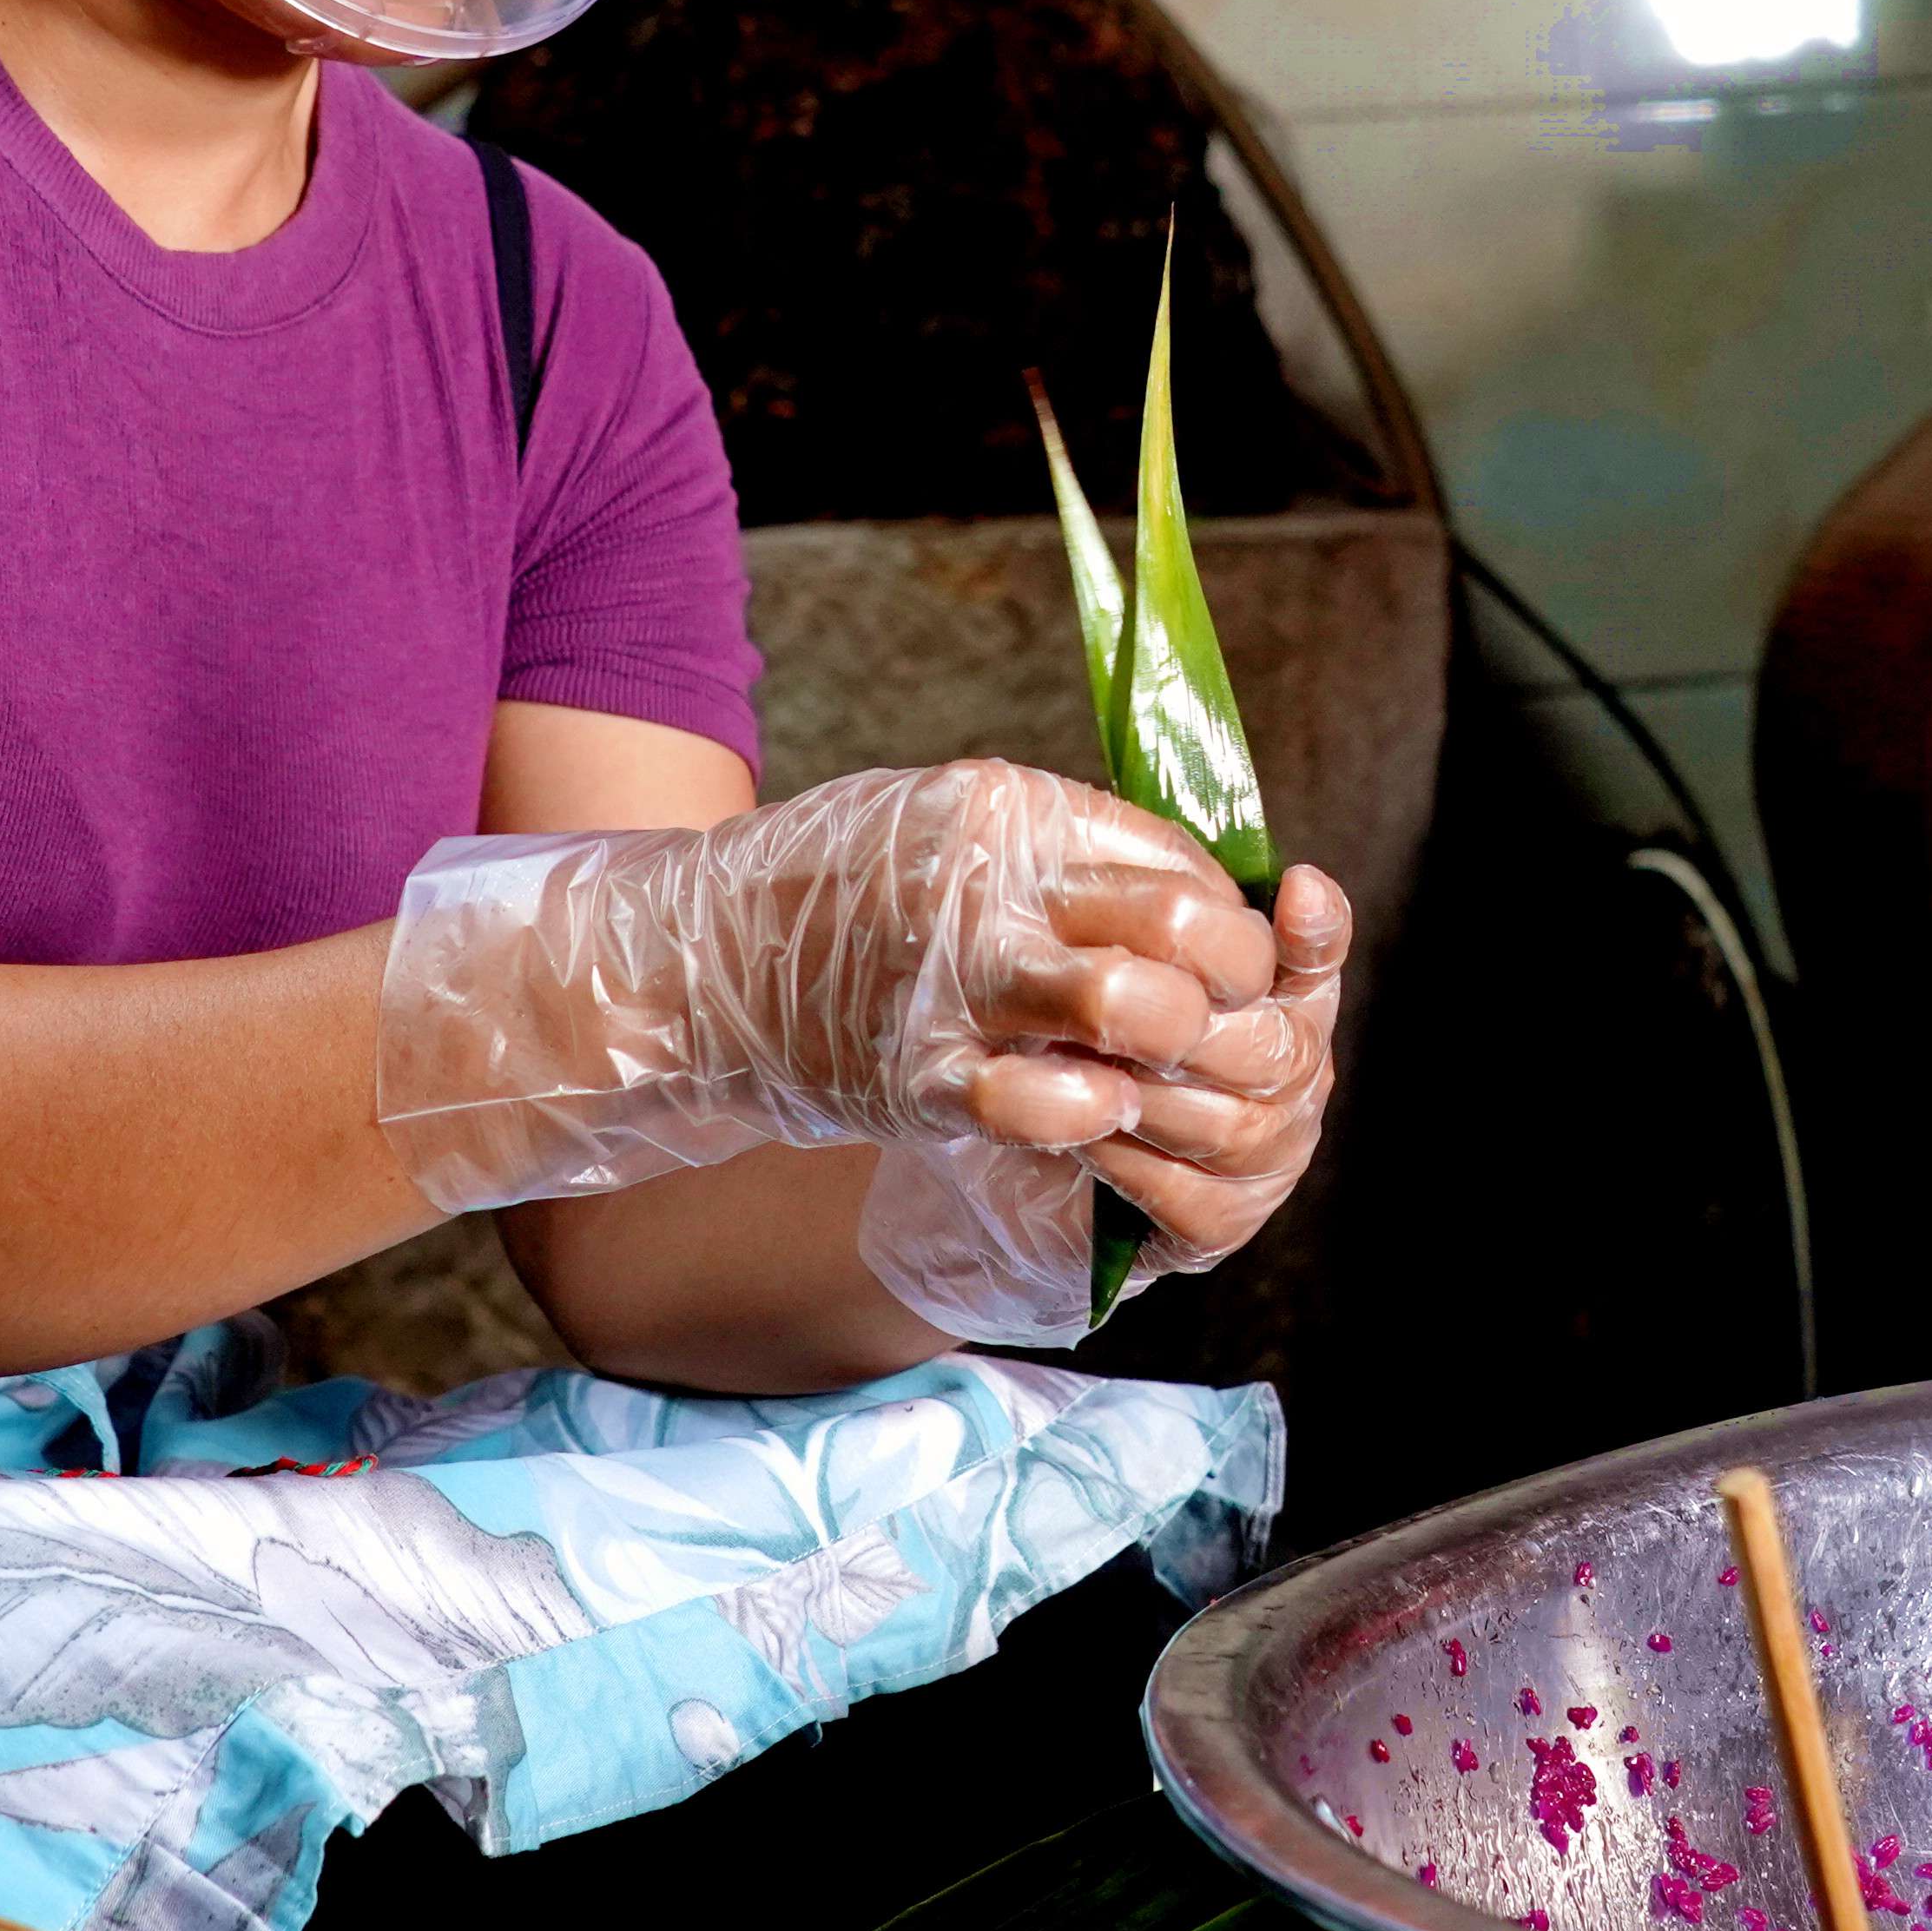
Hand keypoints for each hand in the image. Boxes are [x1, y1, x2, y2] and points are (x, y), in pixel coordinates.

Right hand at [374, 762, 1300, 1210]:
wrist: (689, 963)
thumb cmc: (838, 892)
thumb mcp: (946, 825)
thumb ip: (1061, 854)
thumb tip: (1195, 901)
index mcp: (1006, 810)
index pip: (1176, 859)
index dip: (1235, 924)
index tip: (1241, 967)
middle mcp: (987, 883)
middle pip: (1181, 926)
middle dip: (1238, 995)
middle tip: (1243, 1035)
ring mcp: (951, 982)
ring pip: (1130, 1009)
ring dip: (1180, 1056)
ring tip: (1174, 1078)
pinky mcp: (917, 1076)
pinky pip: (1044, 1103)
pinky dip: (1096, 1120)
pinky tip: (1104, 1119)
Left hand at [860, 865, 1353, 1346]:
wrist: (1012, 1158)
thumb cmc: (1065, 1034)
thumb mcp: (1093, 954)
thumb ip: (1147, 909)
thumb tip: (1178, 871)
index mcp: (1277, 990)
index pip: (1317, 954)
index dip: (1315, 931)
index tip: (1296, 892)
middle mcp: (1293, 1071)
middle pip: (1275, 1047)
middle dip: (1183, 1025)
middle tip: (1098, 998)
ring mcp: (1267, 1153)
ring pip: (1233, 1124)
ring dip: (1144, 1092)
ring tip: (1069, 1062)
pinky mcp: (1220, 1223)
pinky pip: (1186, 1193)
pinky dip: (1127, 1160)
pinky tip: (1076, 1132)